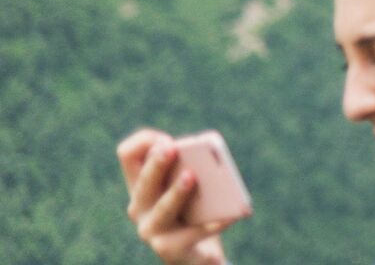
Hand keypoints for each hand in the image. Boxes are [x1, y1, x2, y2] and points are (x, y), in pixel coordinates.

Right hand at [116, 129, 233, 264]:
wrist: (194, 255)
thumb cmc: (193, 212)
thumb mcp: (190, 187)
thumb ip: (194, 166)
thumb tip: (207, 152)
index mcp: (142, 184)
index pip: (128, 156)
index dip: (143, 142)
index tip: (165, 139)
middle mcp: (139, 206)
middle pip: (144, 182)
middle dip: (157, 164)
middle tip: (171, 148)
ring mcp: (150, 229)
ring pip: (163, 208)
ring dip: (177, 192)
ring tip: (191, 177)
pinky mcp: (169, 249)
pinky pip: (191, 234)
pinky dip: (212, 224)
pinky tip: (228, 216)